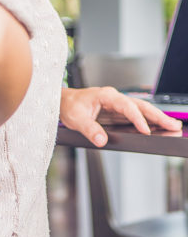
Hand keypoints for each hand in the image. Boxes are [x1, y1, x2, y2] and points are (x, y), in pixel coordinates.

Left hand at [60, 86, 182, 146]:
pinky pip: (134, 115)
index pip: (126, 106)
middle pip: (139, 105)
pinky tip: (157, 127)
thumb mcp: (75, 118)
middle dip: (157, 115)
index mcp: (105, 95)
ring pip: (140, 109)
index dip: (137, 118)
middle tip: (173, 125)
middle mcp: (114, 98)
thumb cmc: (69, 106)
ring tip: (172, 126)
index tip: (145, 130)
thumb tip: (102, 140)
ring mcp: (116, 104)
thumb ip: (89, 129)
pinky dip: (147, 121)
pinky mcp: (116, 112)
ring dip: (156, 117)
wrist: (63, 102)